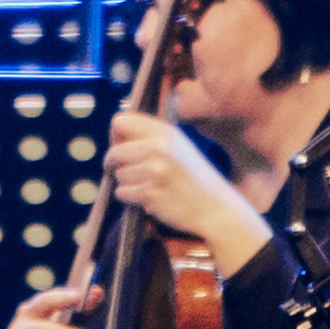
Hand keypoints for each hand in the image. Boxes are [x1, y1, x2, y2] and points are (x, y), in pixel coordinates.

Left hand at [104, 109, 271, 272]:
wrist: (215, 207)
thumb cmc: (193, 178)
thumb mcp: (178, 147)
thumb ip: (150, 138)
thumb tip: (116, 137)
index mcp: (165, 132)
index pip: (121, 121)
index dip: (117, 136)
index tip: (122, 146)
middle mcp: (159, 147)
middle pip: (114, 151)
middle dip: (117, 164)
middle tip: (134, 171)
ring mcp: (155, 170)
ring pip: (118, 174)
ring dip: (129, 182)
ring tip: (152, 185)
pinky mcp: (150, 192)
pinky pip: (123, 192)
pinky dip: (132, 197)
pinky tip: (153, 196)